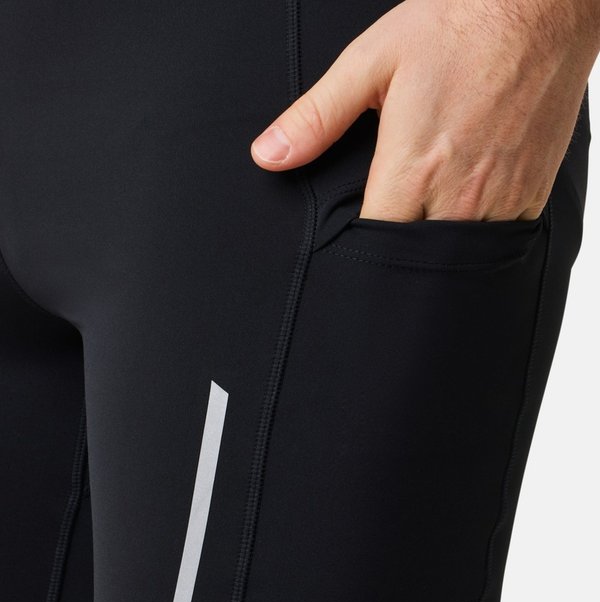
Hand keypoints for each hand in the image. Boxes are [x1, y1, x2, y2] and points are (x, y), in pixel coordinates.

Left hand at [250, 0, 598, 221]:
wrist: (540, 9)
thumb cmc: (455, 26)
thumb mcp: (371, 63)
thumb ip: (318, 118)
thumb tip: (267, 156)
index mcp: (412, 170)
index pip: (374, 242)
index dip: (359, 243)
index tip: (353, 233)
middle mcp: (458, 196)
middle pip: (415, 257)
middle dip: (397, 250)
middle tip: (390, 226)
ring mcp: (500, 199)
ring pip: (457, 255)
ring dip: (438, 243)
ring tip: (426, 217)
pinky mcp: (531, 194)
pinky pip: (499, 239)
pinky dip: (479, 231)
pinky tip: (466, 207)